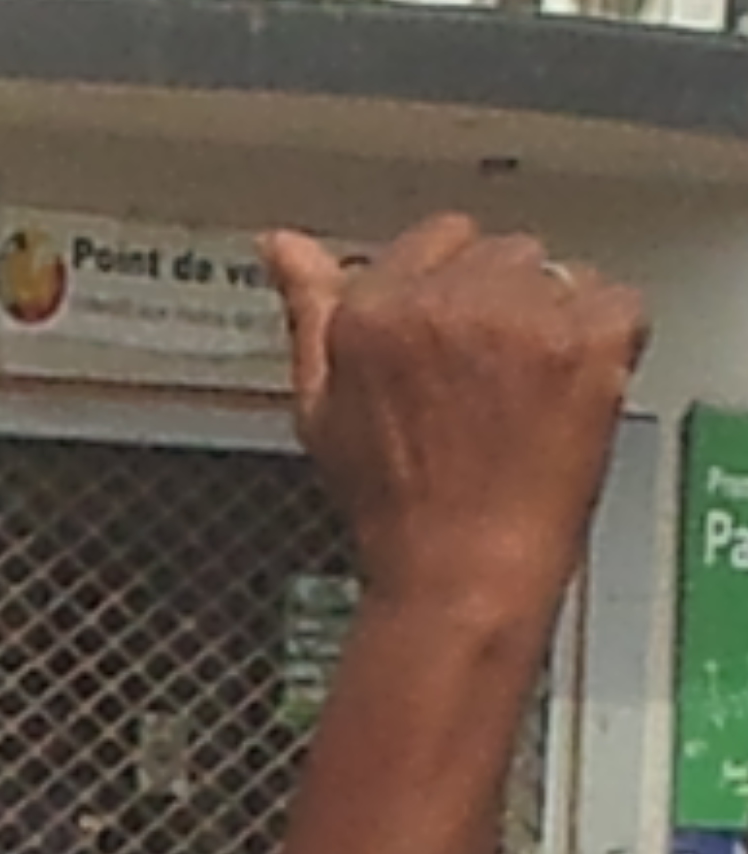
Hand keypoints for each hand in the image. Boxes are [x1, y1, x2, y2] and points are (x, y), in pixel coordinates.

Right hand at [266, 216, 645, 607]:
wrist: (463, 571)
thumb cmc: (391, 504)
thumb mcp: (320, 405)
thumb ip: (306, 307)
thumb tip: (280, 246)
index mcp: (373, 307)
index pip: (437, 239)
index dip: (448, 292)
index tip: (453, 343)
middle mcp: (447, 299)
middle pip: (501, 253)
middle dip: (498, 304)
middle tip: (487, 382)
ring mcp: (524, 315)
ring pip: (558, 274)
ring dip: (551, 318)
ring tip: (526, 392)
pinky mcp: (589, 336)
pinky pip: (616, 301)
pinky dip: (605, 341)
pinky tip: (568, 393)